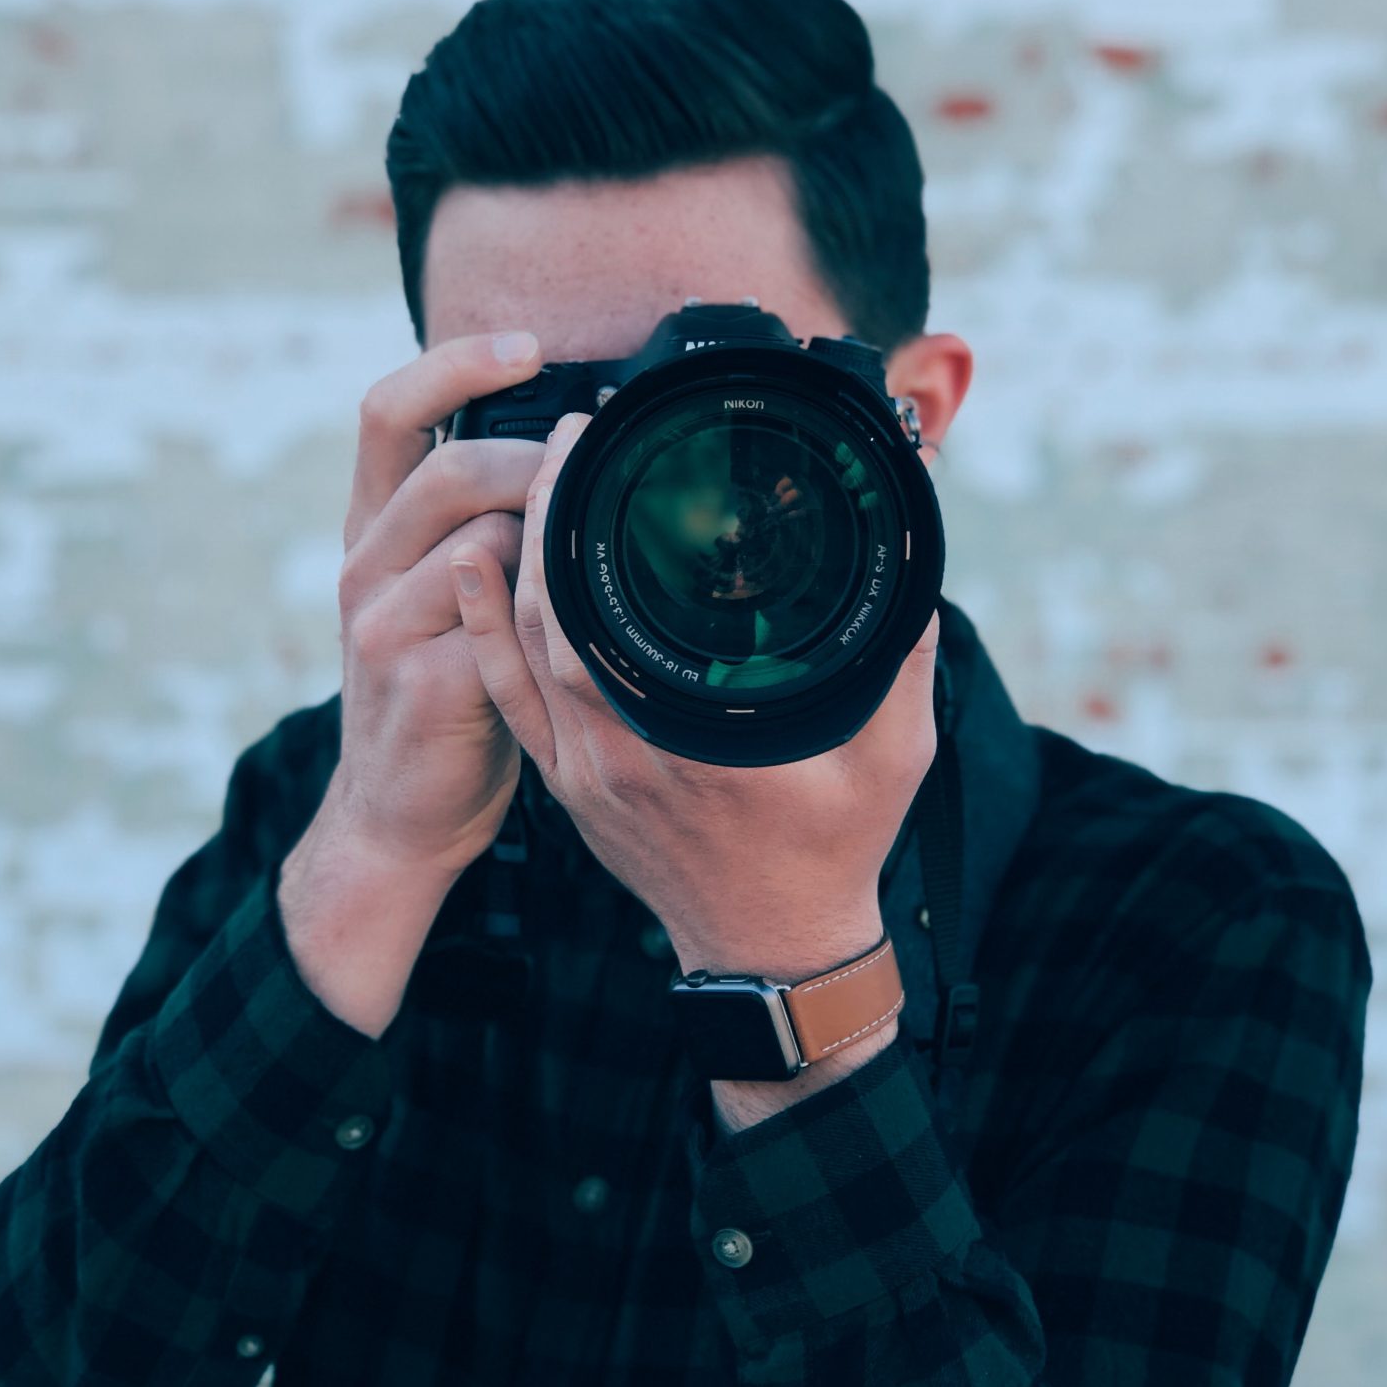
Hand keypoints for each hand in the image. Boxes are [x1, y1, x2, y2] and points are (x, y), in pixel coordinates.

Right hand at [314, 330, 551, 881]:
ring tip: (591, 579)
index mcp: (372, 529)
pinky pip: (503, 622)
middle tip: (597, 488)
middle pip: (455, 468)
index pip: (390, 410)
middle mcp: (364, 565)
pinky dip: (553, 618)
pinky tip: (586, 634)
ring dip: (552, 550)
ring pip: (487, 541)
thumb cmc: (447, 688)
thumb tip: (568, 447)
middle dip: (541, 467)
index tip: (530, 346)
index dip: (456, 363)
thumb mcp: (441, 593)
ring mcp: (382, 623)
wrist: (400, 809)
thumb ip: (479, 522)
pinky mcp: (421, 681)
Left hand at [447, 411, 943, 986]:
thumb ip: (901, 654)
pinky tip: (472, 570)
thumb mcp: (892, 753)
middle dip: (542, 511)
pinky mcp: (567, 789)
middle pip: (545, 613)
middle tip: (560, 436)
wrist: (775, 950)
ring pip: (516, 650)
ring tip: (523, 478)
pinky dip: (483, 631)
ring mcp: (583, 775)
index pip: (601, 606)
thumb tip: (913, 558)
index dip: (578, 515)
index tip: (592, 439)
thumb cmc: (835, 850)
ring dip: (510, 559)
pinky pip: (508, 699)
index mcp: (689, 741)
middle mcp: (618, 755)